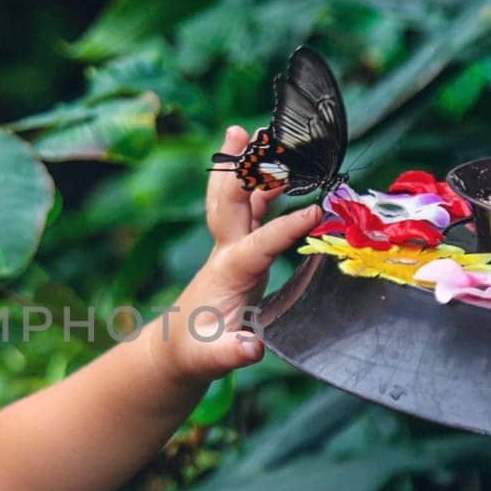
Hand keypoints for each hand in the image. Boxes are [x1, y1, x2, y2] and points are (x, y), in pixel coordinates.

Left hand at [148, 125, 321, 384]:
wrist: (177, 348)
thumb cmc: (197, 352)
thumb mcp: (213, 359)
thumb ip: (232, 354)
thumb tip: (250, 349)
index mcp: (229, 272)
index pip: (258, 243)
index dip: (284, 228)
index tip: (313, 212)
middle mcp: (228, 251)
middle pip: (231, 201)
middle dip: (237, 167)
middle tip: (243, 131)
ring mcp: (232, 247)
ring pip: (241, 198)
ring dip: (250, 166)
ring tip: (265, 131)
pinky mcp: (239, 250)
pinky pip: (252, 210)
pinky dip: (264, 187)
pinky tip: (280, 169)